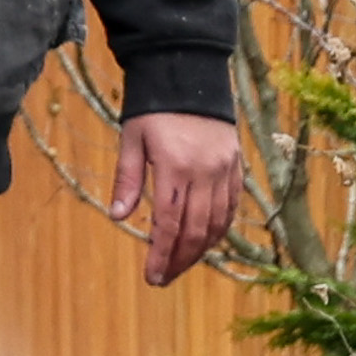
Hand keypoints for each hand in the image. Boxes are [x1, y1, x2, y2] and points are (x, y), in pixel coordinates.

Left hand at [114, 110, 244, 286]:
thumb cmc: (153, 109)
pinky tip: (206, 242)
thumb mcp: (132, 140)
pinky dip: (220, 229)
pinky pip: (231, 207)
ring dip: (200, 249)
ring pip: (218, 222)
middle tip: (164, 279)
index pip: (169, 223)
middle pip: (195, 230)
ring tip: (181, 266)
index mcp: (175, 168)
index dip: (161, 254)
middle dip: (180, 259)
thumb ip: (127, 179)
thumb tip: (118, 217)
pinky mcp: (236, 166)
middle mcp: (205, 173)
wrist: (191, 76)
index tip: (152, 276)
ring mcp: (225, 171)